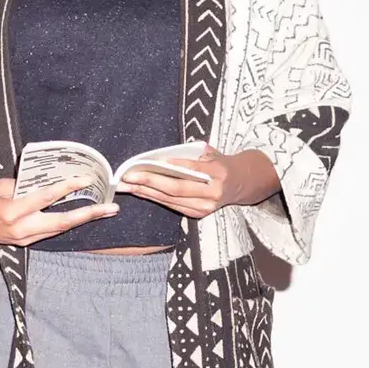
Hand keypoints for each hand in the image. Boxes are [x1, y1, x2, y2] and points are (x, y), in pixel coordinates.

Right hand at [0, 175, 116, 246]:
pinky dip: (65, 223)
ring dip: (82, 220)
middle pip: (61, 222)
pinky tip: (81, 216)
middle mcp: (20, 229)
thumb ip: (24, 185)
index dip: (66, 188)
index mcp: (11, 211)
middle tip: (111, 208)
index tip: (84, 179)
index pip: (44, 197)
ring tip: (104, 211)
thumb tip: (46, 181)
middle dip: (88, 215)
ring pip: (58, 229)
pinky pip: (49, 231)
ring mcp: (23, 239)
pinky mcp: (24, 242)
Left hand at [117, 148, 280, 218]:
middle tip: (128, 176)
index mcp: (217, 172)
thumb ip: (190, 154)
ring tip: (127, 185)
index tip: (148, 162)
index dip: (170, 167)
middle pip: (176, 188)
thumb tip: (160, 157)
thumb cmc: (220, 163)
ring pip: (171, 200)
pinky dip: (154, 198)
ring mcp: (206, 207)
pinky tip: (140, 192)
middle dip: (149, 182)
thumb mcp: (210, 153)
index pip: (190, 169)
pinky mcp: (199, 214)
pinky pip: (173, 206)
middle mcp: (213, 192)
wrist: (242, 183)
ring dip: (146, 193)